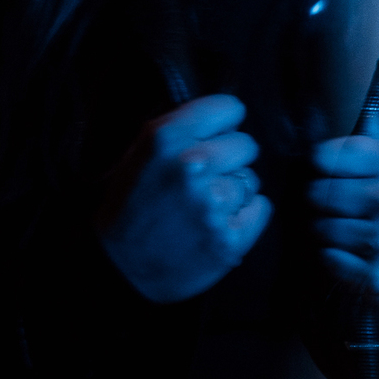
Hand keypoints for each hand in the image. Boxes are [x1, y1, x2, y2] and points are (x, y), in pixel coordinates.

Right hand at [96, 94, 270, 302]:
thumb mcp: (137, 157)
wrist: (118, 271)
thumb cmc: (126, 211)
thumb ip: (178, 131)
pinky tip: (218, 223)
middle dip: (230, 159)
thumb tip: (221, 117)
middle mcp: (193, 166)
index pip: (228, 107)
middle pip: (247, 144)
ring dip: (234, 192)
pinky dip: (245, 216)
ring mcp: (214, 204)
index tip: (218, 133)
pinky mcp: (230, 237)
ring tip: (204, 208)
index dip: (224, 122)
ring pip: (251, 180)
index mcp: (166, 139)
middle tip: (207, 178)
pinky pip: (260, 208)